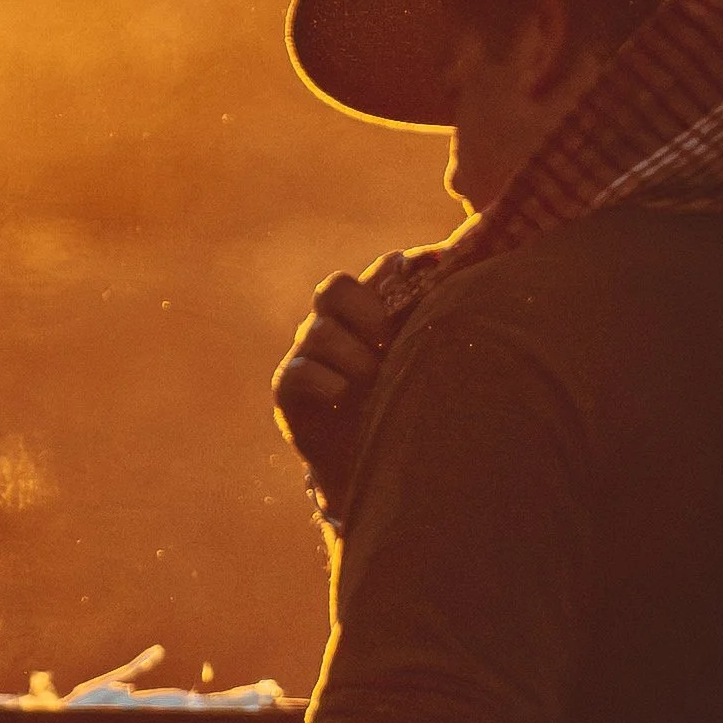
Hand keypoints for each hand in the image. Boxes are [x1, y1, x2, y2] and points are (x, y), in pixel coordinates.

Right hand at [271, 255, 403, 518]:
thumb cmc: (401, 404)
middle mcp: (329, 328)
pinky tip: (345, 394)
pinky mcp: (289, 394)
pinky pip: (298, 373)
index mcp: (361, 314)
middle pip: (333, 289)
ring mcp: (306, 358)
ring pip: (320, 332)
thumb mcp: (416, 356)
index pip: (367, 275)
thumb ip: (418, 311)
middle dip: (365, 309)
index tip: (412, 300)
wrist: (374, 465)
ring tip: (376, 381)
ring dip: (354, 356)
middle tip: (386, 339)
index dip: (384, 279)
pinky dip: (326, 381)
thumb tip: (433, 258)